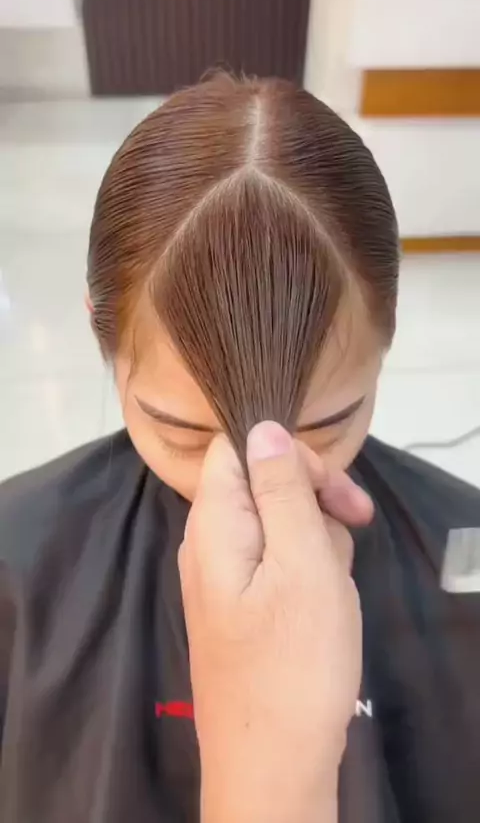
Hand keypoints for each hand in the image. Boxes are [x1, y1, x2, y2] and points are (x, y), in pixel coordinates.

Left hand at [179, 422, 371, 822]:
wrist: (273, 767)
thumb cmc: (293, 662)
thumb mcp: (301, 564)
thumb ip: (282, 490)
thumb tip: (262, 426)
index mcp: (213, 523)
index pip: (237, 448)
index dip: (288, 454)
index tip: (330, 489)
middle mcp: (209, 543)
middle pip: (263, 486)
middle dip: (313, 504)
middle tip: (353, 532)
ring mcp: (226, 579)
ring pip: (282, 529)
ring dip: (318, 547)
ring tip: (332, 593)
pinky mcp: (244, 609)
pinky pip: (281, 568)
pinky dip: (310, 579)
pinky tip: (324, 613)